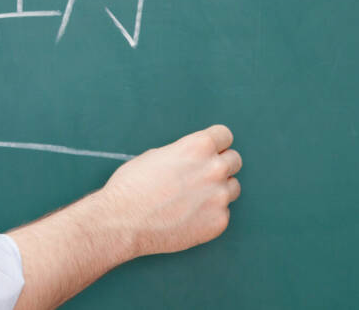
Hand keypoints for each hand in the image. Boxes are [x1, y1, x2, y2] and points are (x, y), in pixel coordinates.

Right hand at [100, 124, 241, 256]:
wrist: (123, 221)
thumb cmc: (132, 185)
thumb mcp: (157, 156)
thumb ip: (184, 155)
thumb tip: (195, 160)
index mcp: (198, 147)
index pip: (224, 135)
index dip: (215, 142)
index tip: (209, 150)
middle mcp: (214, 169)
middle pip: (234, 160)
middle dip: (220, 164)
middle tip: (200, 175)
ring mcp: (219, 198)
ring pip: (232, 188)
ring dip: (218, 190)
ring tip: (192, 198)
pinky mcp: (219, 222)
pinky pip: (222, 212)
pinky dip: (209, 214)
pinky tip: (187, 216)